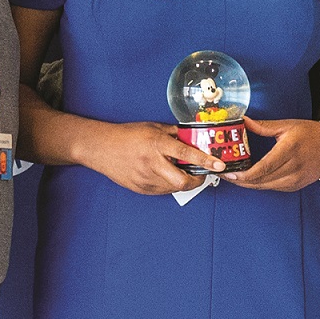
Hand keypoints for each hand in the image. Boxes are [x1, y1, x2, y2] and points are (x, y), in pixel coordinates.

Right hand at [82, 121, 224, 194]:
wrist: (101, 148)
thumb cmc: (126, 135)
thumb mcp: (153, 127)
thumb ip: (174, 134)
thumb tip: (193, 139)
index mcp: (156, 144)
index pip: (187, 155)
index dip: (205, 161)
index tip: (218, 165)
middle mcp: (152, 163)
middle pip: (183, 181)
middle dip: (196, 180)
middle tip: (200, 174)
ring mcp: (145, 179)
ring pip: (174, 188)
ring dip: (182, 181)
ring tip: (178, 169)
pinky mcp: (141, 188)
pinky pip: (162, 190)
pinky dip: (168, 184)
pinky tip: (164, 174)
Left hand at [232, 117, 319, 189]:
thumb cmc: (311, 133)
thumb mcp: (287, 125)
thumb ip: (263, 126)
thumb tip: (243, 121)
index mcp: (289, 150)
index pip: (262, 168)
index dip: (244, 174)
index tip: (229, 173)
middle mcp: (293, 168)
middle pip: (261, 181)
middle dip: (240, 180)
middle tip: (224, 174)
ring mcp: (295, 180)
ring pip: (265, 187)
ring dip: (247, 184)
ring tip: (233, 177)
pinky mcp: (295, 186)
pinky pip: (272, 188)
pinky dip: (259, 184)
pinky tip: (249, 179)